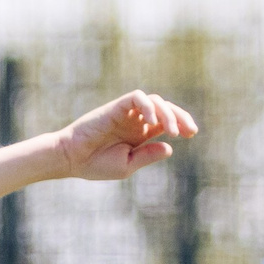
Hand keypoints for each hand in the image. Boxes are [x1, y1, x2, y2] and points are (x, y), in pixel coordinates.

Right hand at [50, 90, 197, 182]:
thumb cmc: (96, 165)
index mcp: (140, 134)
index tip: (191, 134)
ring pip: (155, 101)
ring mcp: (127, 112)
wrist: (72, 159)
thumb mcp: (127, 165)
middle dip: (180, 117)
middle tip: (189, 131)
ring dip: (167, 113)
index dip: (181, 124)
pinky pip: (137, 98)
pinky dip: (147, 106)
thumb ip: (148, 155)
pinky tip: (151, 121)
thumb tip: (170, 148)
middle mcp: (136, 120)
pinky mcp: (116, 106)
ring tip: (171, 131)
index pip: (166, 122)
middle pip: (165, 109)